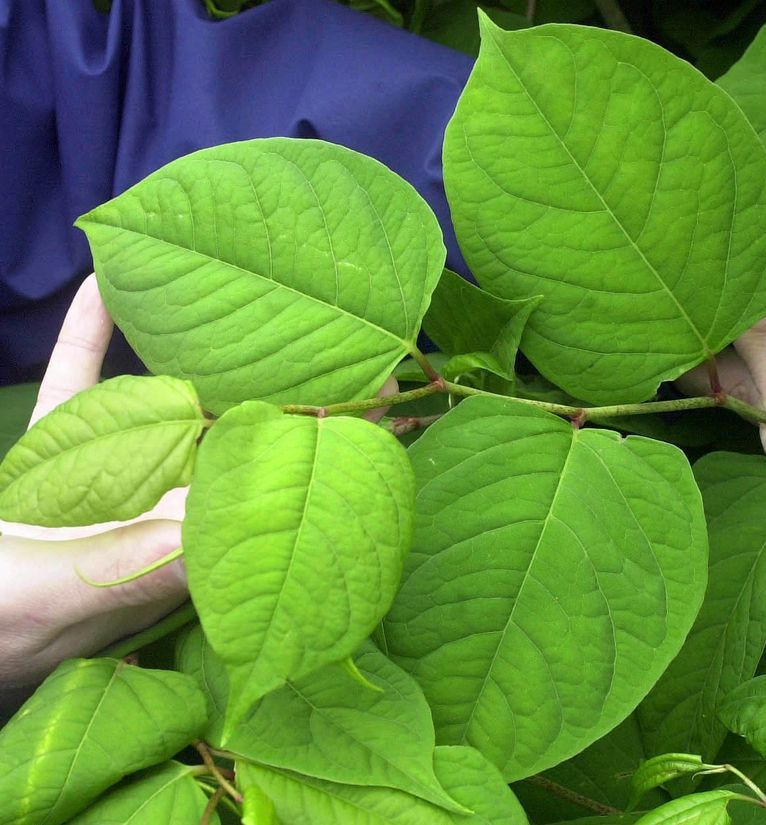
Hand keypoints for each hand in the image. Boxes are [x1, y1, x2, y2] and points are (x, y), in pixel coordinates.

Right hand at [0, 275, 396, 691]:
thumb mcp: (55, 597)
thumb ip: (130, 567)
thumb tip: (218, 539)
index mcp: (181, 541)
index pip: (269, 483)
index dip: (326, 446)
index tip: (376, 397)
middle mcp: (162, 504)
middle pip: (236, 432)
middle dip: (285, 387)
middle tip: (337, 329)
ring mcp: (111, 473)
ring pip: (166, 399)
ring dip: (199, 349)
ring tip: (239, 295)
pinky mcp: (53, 453)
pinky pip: (76, 385)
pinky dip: (85, 336)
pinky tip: (99, 285)